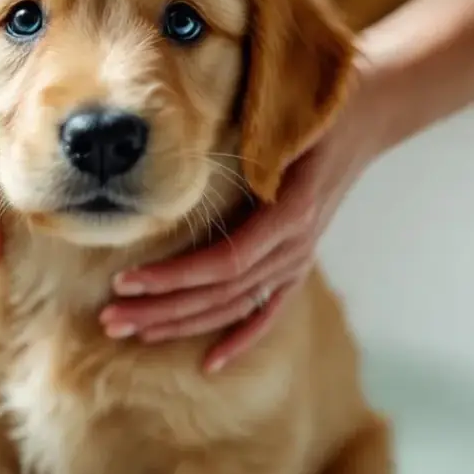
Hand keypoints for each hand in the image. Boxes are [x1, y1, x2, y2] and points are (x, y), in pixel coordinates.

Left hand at [99, 76, 384, 372]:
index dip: (173, 278)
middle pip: (218, 294)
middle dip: (160, 310)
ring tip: (131, 333)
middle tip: (109, 320)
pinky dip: (239, 340)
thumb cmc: (312, 109)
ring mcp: (297, 260)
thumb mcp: (282, 121)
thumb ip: (251, 148)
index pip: (222, 263)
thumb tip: (189, 164)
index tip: (124, 281)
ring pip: (232, 307)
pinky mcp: (296, 264)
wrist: (365, 113)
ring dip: (181, 325)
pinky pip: (267, 313)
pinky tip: (209, 365)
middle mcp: (294, 247)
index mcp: (288, 215)